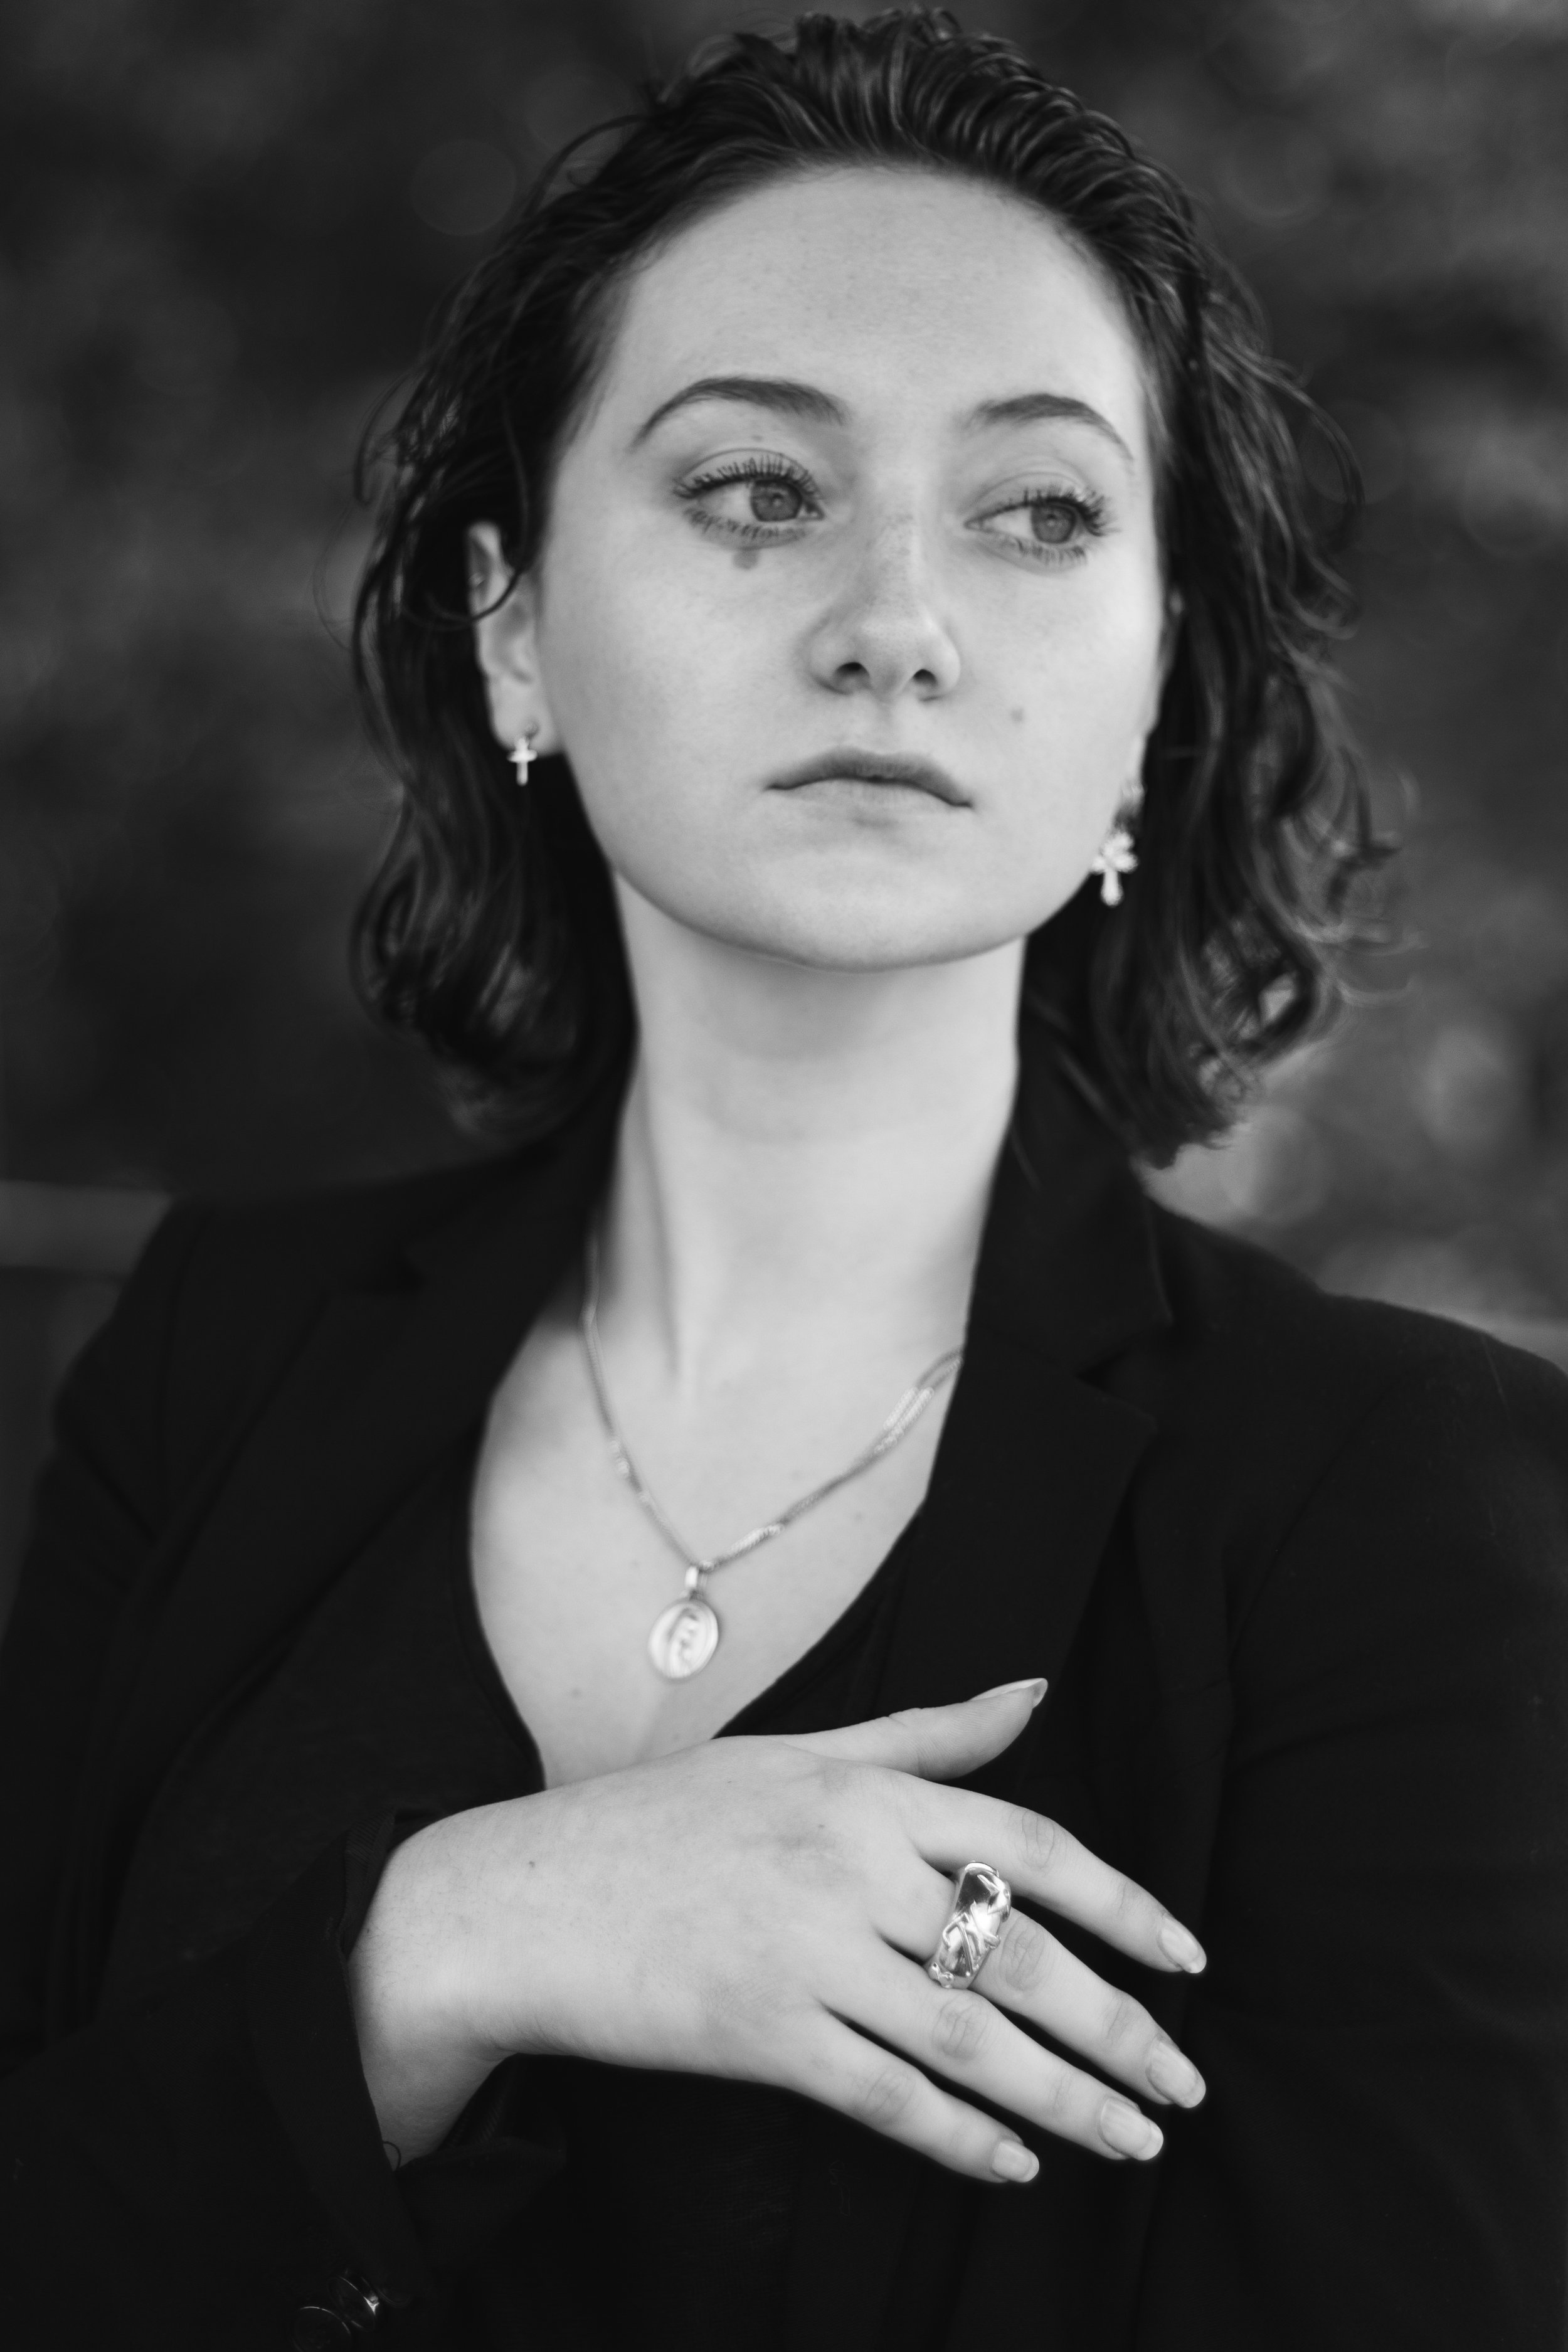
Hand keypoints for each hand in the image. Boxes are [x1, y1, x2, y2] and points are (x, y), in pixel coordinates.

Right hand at [350, 1681, 1206, 2177]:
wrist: (523, 1896)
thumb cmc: (669, 1818)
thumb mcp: (800, 1751)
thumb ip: (927, 1734)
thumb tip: (1037, 1691)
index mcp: (865, 1790)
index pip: (1031, 1844)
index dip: (1124, 1905)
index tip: (1190, 1958)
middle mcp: (847, 1865)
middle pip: (1019, 1952)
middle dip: (1120, 2025)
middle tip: (1186, 2086)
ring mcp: (803, 1954)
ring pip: (969, 2036)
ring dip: (1068, 2097)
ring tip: (1135, 2140)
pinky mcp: (758, 2036)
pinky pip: (886, 2096)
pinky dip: (961, 2137)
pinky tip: (1015, 2164)